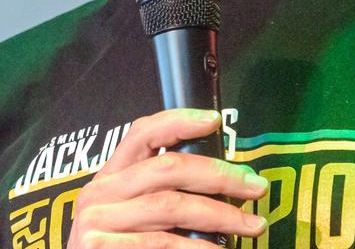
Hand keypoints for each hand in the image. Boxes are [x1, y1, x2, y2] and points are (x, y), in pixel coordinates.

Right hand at [68, 108, 268, 247]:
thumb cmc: (120, 247)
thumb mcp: (129, 212)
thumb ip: (159, 190)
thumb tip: (219, 176)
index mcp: (109, 175)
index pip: (142, 132)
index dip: (179, 121)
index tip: (215, 120)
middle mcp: (100, 193)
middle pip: (169, 168)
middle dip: (220, 175)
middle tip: (256, 185)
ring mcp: (98, 223)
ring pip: (173, 206)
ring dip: (221, 215)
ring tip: (251, 225)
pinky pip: (163, 244)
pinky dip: (198, 248)